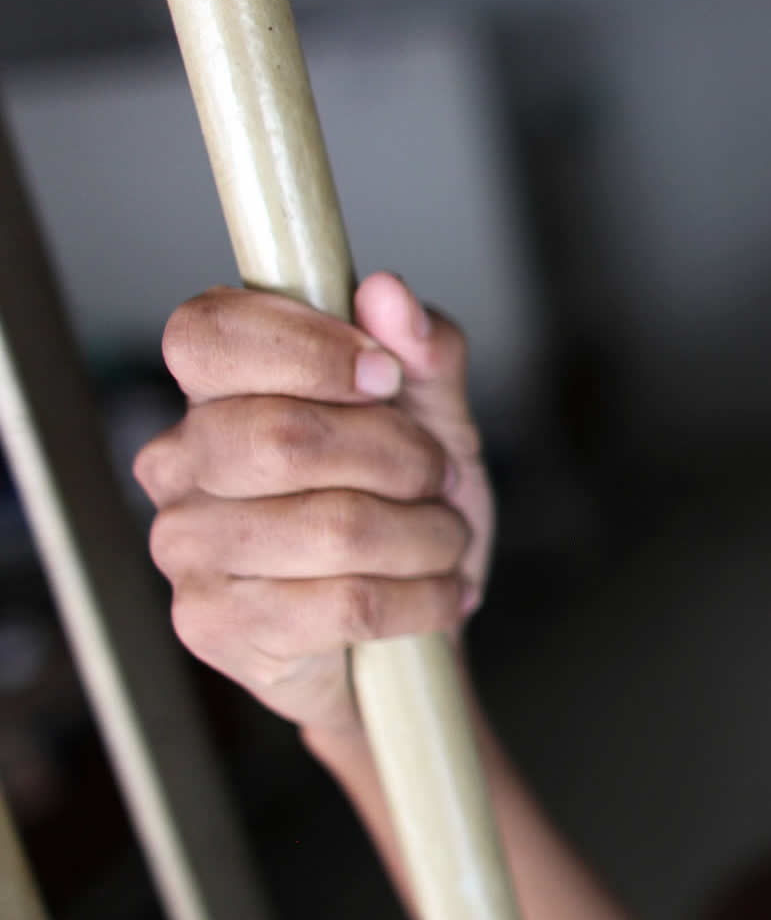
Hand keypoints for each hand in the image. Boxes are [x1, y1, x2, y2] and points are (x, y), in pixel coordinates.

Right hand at [135, 273, 492, 730]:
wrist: (410, 627)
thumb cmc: (406, 507)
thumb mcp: (435, 418)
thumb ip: (421, 352)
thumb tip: (386, 291)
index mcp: (215, 391)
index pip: (209, 332)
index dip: (308, 348)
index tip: (385, 377)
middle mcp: (178, 463)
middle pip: (283, 435)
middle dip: (400, 457)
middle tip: (438, 478)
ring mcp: (185, 549)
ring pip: (331, 526)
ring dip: (426, 535)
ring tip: (443, 540)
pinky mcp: (215, 627)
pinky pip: (346, 603)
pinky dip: (422, 596)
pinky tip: (435, 593)